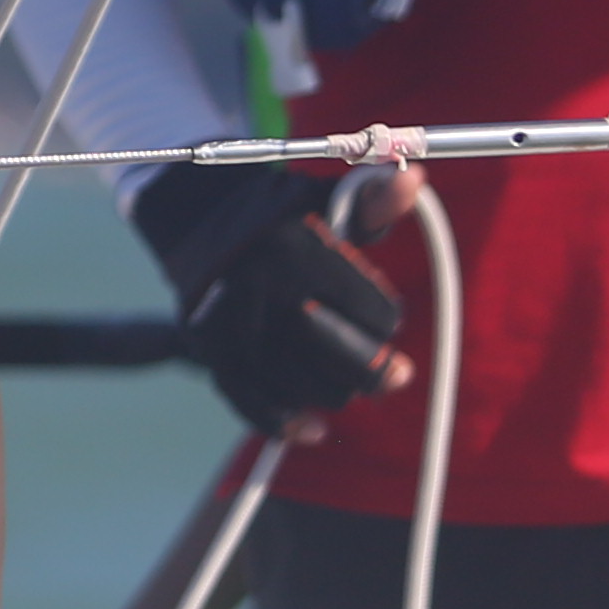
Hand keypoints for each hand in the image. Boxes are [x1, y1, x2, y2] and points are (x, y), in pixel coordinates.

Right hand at [136, 159, 414, 438]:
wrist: (195, 217)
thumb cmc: (278, 211)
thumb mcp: (325, 198)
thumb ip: (373, 200)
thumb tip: (414, 179)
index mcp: (301, 251)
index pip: (377, 316)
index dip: (387, 320)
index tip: (381, 315)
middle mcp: (265, 290)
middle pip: (347, 362)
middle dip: (378, 372)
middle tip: (395, 374)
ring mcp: (233, 325)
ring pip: (308, 389)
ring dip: (336, 393)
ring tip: (344, 381)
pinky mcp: (210, 349)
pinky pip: (252, 403)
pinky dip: (286, 423)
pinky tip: (312, 429)